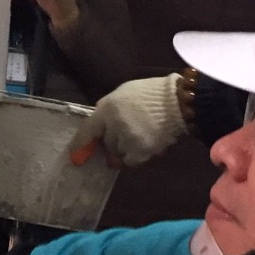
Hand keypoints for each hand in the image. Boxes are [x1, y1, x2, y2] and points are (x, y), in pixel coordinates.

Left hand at [69, 74, 188, 167]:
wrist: (179, 101)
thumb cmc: (150, 94)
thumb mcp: (123, 93)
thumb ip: (107, 109)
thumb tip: (97, 126)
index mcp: (108, 109)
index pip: (88, 130)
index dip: (80, 145)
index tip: (75, 158)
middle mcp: (115, 125)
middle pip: (107, 144)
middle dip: (113, 142)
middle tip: (126, 134)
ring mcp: (128, 140)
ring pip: (119, 154)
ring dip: (126, 149)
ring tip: (141, 136)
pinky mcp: (142, 151)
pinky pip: (132, 161)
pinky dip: (137, 156)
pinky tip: (147, 144)